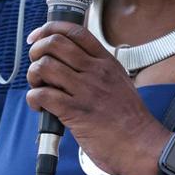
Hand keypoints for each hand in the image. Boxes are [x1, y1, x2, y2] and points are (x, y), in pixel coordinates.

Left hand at [26, 21, 168, 174]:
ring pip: (45, 66)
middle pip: (55, 44)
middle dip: (36, 51)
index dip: (51, 29)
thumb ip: (100, 71)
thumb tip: (72, 66)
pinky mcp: (75, 112)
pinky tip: (39, 106)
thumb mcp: (121, 83)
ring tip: (38, 86)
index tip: (38, 37)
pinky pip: (43, 94)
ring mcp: (85, 90)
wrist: (142, 146)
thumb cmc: (131, 121)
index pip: (75, 32)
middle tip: (35, 63)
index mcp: (106, 63)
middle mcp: (95, 72)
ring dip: (33, 75)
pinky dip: (33, 98)